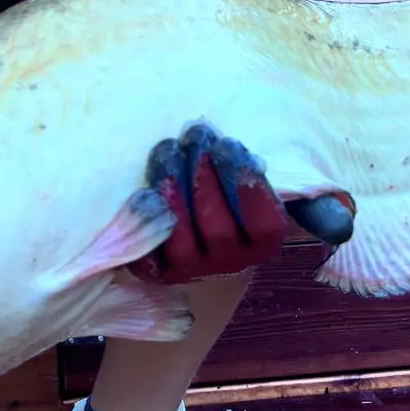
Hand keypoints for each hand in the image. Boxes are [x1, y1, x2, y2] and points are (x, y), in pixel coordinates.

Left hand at [126, 125, 288, 284]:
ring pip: (182, 244)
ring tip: (168, 153)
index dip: (248, 187)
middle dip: (203, 179)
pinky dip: (146, 224)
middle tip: (193, 138)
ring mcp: (194, 270)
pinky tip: (145, 190)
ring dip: (173, 194)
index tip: (228, 145)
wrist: (198, 232)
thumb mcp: (246, 181)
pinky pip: (149, 255)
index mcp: (263, 243)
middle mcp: (232, 262)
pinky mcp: (159, 271)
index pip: (264, 225)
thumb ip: (244, 170)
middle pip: (219, 231)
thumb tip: (226, 147)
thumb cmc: (227, 194)